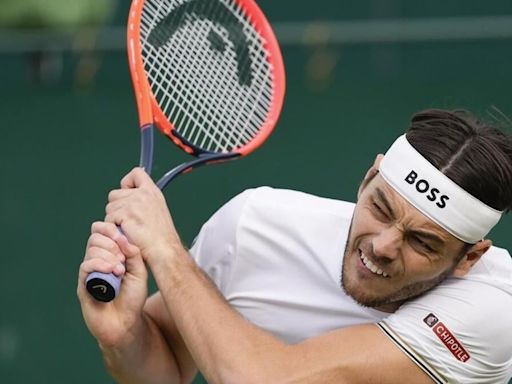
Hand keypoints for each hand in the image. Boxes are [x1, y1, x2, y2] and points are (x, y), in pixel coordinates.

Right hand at [77, 221, 147, 346]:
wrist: (125, 323)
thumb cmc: (133, 298)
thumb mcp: (139, 273)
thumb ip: (134, 254)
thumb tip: (124, 237)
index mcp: (111, 254)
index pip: (104, 231)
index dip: (111, 230)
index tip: (123, 238)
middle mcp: (98, 260)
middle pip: (95, 237)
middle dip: (111, 243)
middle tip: (123, 258)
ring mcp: (90, 272)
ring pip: (91, 250)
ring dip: (108, 255)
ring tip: (120, 270)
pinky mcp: (83, 284)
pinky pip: (85, 266)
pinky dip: (99, 264)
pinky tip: (112, 271)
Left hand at [104, 167, 181, 264]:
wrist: (163, 249)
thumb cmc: (161, 235)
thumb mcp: (158, 209)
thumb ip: (144, 199)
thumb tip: (131, 194)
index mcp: (152, 191)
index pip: (136, 173)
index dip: (127, 182)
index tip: (128, 192)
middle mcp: (142, 194)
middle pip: (115, 194)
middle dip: (117, 207)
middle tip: (128, 220)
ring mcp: (133, 204)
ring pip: (110, 208)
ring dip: (114, 219)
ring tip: (128, 228)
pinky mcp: (125, 215)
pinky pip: (109, 218)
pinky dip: (113, 227)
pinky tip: (125, 233)